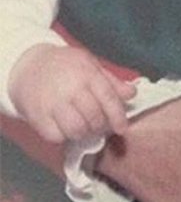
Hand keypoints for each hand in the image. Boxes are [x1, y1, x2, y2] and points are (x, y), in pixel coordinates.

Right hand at [9, 44, 134, 142]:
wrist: (27, 66)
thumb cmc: (65, 66)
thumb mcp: (90, 65)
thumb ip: (111, 81)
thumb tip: (132, 93)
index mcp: (86, 74)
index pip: (108, 98)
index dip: (118, 116)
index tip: (122, 128)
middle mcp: (70, 89)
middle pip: (94, 118)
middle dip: (100, 126)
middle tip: (98, 125)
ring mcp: (52, 103)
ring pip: (76, 130)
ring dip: (83, 133)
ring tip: (83, 126)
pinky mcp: (37, 116)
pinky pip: (56, 136)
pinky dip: (63, 136)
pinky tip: (64, 126)